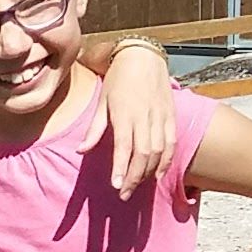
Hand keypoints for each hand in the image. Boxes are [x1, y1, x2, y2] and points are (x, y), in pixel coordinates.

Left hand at [103, 39, 176, 195]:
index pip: (124, 147)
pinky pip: (171, 143)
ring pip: (158, 151)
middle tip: (124, 195)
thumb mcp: (101, 101)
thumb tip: (81, 151)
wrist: (144, 56)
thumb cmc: (118, 79)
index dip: (121, 168)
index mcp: (124, 113)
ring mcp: (160, 117)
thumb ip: (94, 129)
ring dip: (148, 172)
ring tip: (137, 186)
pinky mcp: (170, 116)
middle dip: (134, 178)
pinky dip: (166, 161)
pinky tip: (158, 175)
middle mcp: (144, 117)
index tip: (117, 186)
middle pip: (143, 154)